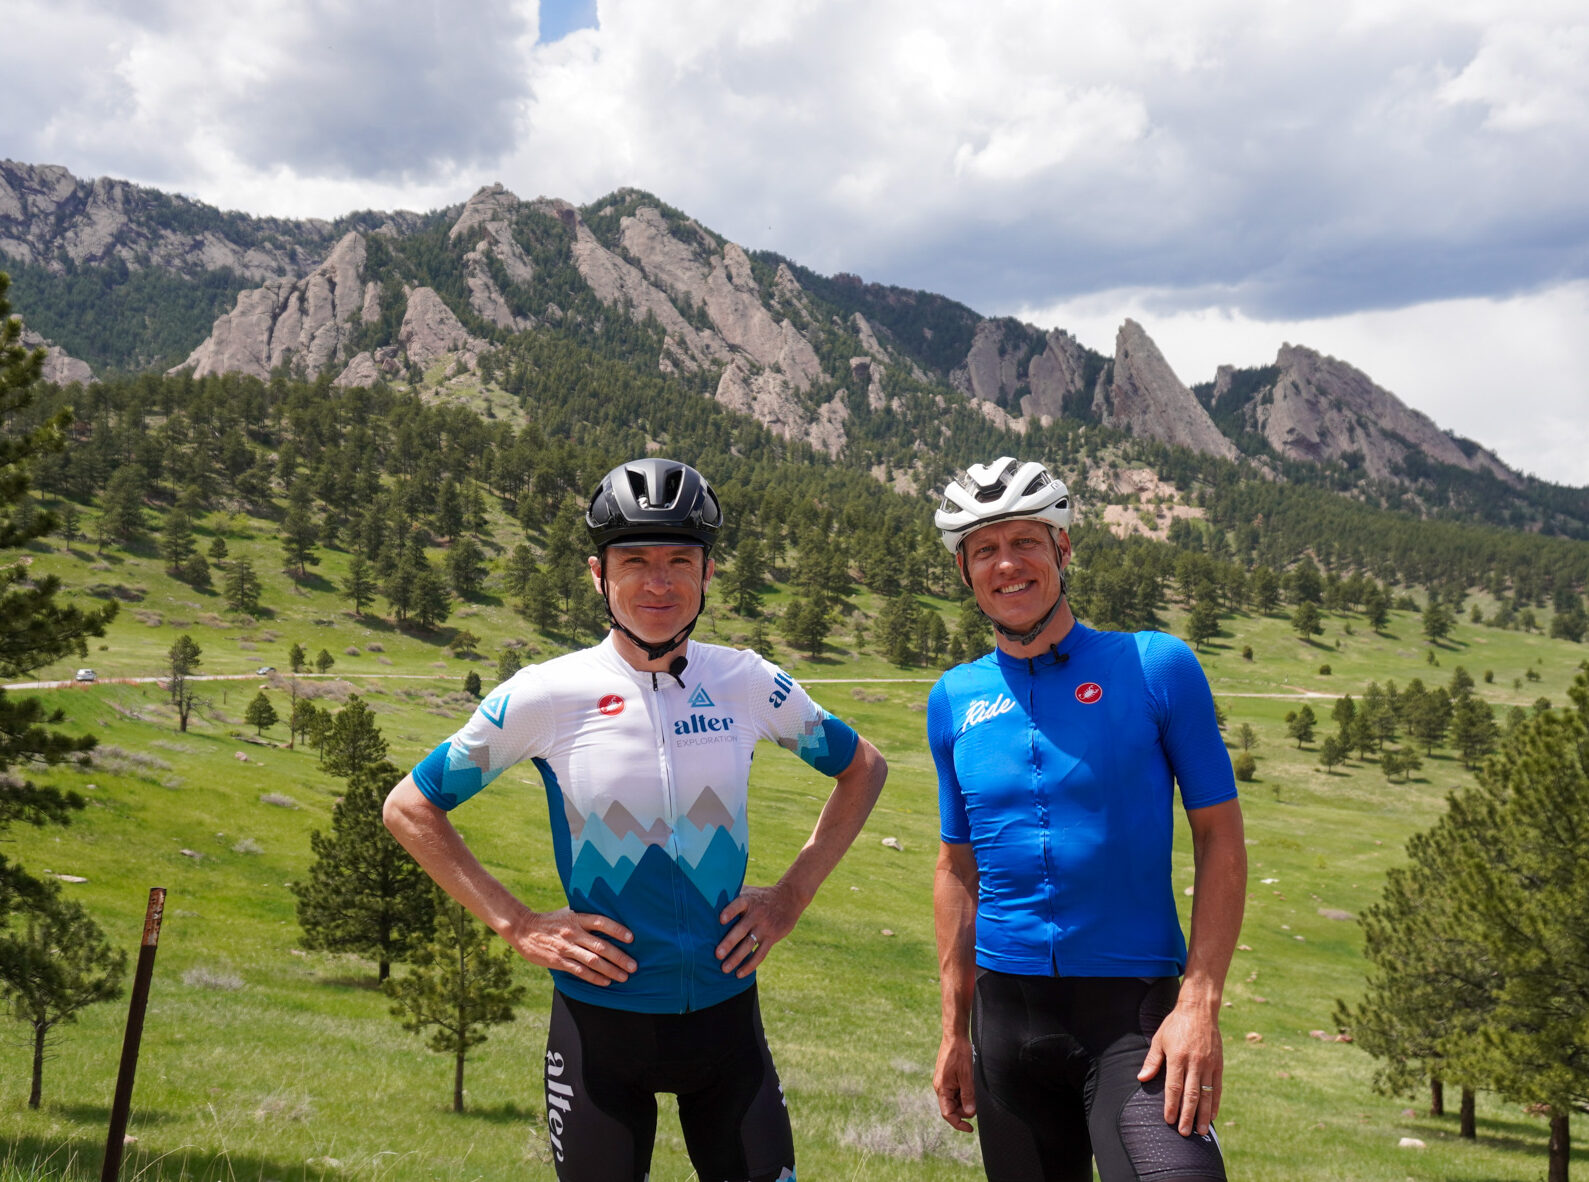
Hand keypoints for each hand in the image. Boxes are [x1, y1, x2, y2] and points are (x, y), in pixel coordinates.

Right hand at [506, 907, 635, 985]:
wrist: (524, 929)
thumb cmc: (551, 920)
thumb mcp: (569, 912)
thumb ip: (586, 915)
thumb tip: (610, 913)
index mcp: (577, 918)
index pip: (601, 922)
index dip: (617, 930)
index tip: (632, 938)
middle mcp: (573, 933)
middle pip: (601, 946)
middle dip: (619, 957)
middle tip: (633, 966)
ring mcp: (566, 948)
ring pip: (592, 961)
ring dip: (610, 970)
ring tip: (623, 976)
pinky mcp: (559, 961)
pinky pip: (580, 971)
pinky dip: (594, 978)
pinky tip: (605, 982)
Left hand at [716, 882, 802, 976]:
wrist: (790, 898)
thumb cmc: (761, 896)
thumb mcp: (749, 891)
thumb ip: (732, 894)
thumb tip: (707, 897)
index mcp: (749, 900)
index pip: (738, 905)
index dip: (730, 911)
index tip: (720, 919)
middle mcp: (757, 914)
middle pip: (742, 929)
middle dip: (729, 942)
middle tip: (717, 954)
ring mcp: (765, 927)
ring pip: (749, 944)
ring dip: (736, 958)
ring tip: (724, 969)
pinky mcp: (772, 937)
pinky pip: (760, 954)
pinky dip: (750, 965)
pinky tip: (739, 974)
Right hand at [933, 1033, 976, 1131]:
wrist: (955, 1036)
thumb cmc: (959, 1053)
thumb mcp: (966, 1076)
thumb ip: (968, 1095)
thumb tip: (970, 1113)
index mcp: (942, 1089)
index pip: (947, 1113)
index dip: (959, 1123)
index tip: (970, 1129)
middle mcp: (940, 1087)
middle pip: (952, 1108)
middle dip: (964, 1110)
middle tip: (977, 1102)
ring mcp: (944, 1083)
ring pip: (954, 1100)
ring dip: (965, 1100)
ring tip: (973, 1088)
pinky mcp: (948, 1078)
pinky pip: (955, 1092)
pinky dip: (964, 1092)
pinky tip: (970, 1083)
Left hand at [1137, 1002, 1222, 1135]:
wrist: (1199, 1010)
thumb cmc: (1175, 1024)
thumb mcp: (1159, 1039)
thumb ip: (1152, 1060)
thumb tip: (1141, 1078)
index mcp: (1178, 1057)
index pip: (1174, 1086)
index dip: (1171, 1104)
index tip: (1169, 1120)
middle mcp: (1194, 1062)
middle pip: (1191, 1094)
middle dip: (1187, 1115)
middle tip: (1184, 1133)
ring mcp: (1208, 1064)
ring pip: (1206, 1094)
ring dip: (1203, 1114)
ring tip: (1200, 1131)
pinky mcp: (1218, 1064)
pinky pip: (1217, 1087)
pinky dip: (1215, 1102)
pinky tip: (1213, 1115)